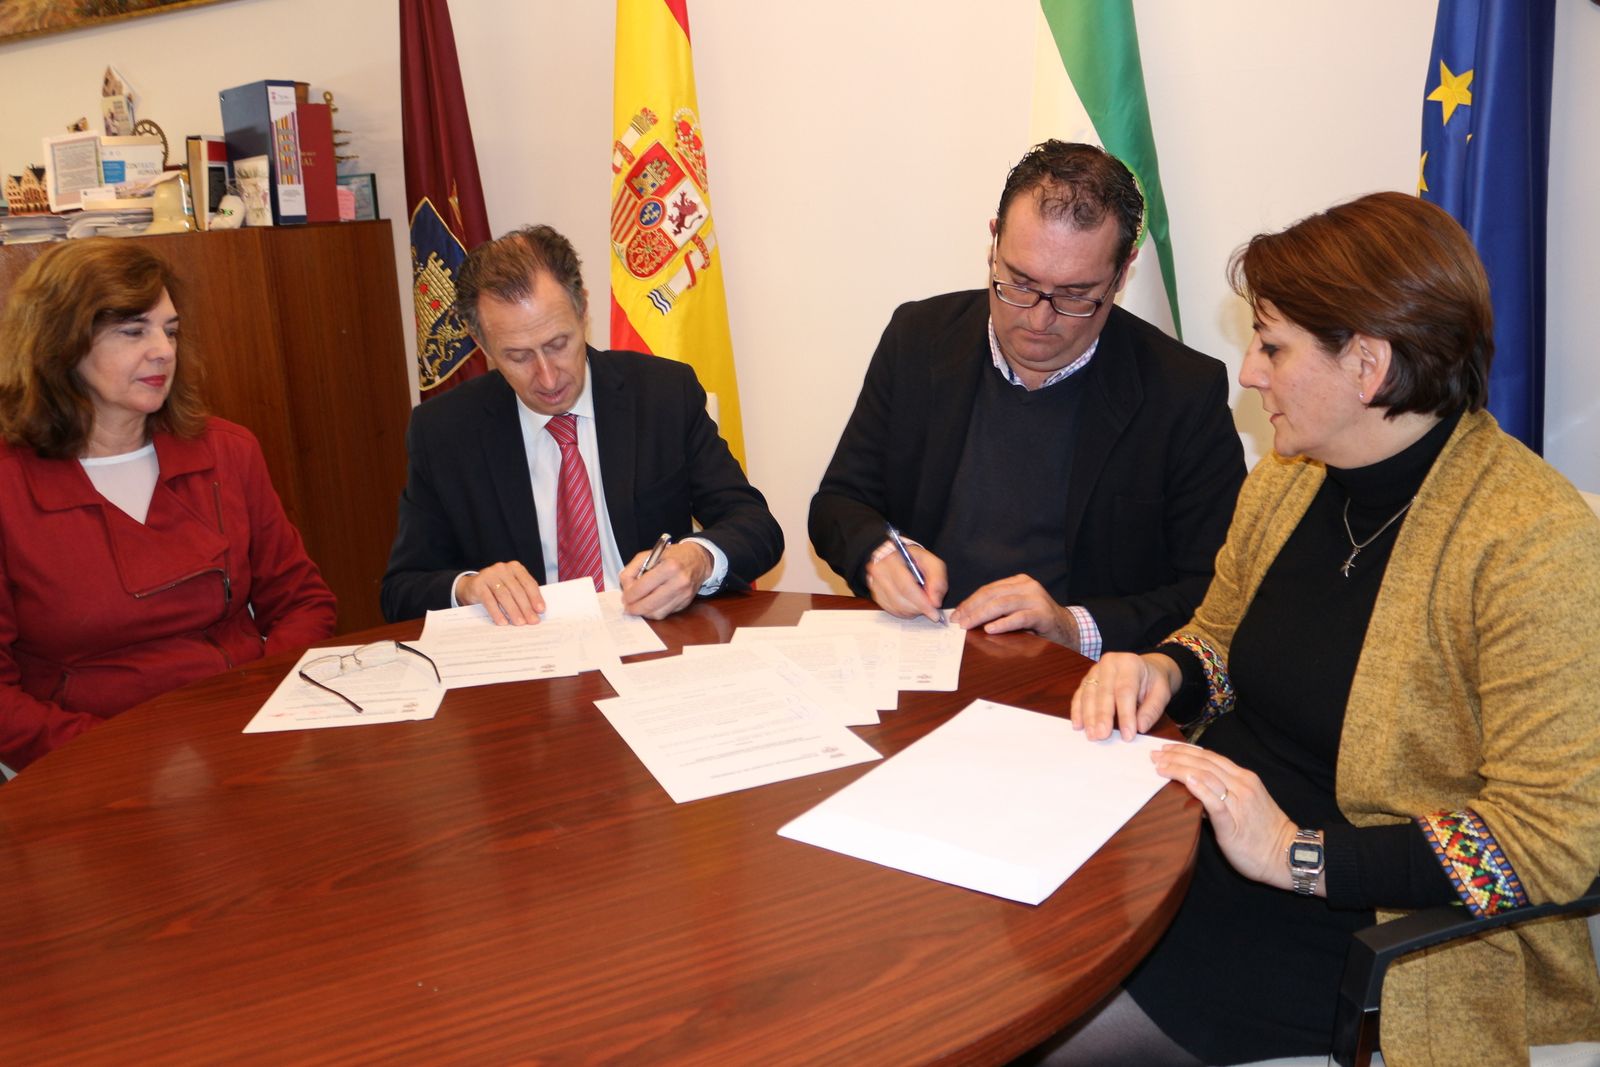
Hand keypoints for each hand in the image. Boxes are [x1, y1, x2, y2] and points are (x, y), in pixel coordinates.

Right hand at [458, 561, 543, 625]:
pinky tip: (502, 622)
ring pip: (504, 595)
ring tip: (519, 623)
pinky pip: (489, 600)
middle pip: (517, 590)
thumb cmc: (497, 588)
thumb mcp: (511, 587)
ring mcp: (489, 575)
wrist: (471, 586)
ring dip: (513, 611)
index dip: (535, 597)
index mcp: (515, 568)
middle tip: (532, 621)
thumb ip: (523, 594)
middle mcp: (502, 569)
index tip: (540, 610)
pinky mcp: (478, 584)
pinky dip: (497, 612)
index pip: (528, 583)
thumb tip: (536, 612)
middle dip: (526, 607)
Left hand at [620, 541, 712, 618]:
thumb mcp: (650, 554)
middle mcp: (679, 582)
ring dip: (644, 612)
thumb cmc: (673, 556)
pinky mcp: (685, 603)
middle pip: (650, 604)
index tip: (624, 597)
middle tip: (627, 607)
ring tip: (637, 606)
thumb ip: (632, 569)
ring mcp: (684, 594)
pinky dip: (654, 611)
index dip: (629, 595)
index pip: (643, 587)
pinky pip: (665, 613)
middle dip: (634, 608)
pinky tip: (650, 605)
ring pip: (657, 613)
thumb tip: (625, 587)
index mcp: (669, 567)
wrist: (698, 560)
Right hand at [864, 541, 947, 622]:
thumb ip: (937, 581)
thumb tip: (935, 602)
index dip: (921, 602)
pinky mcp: (876, 594)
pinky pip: (892, 610)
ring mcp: (875, 584)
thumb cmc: (917, 560)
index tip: (933, 612)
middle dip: (918, 608)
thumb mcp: (932, 563)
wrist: (901, 559)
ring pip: (896, 607)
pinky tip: (912, 605)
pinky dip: (905, 611)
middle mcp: (880, 571)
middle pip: (900, 599)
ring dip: (912, 610)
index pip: (906, 586)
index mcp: (893, 560)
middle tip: (931, 611)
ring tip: (922, 605)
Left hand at [949, 574, 1077, 646]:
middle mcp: (1027, 586)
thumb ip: (998, 609)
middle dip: (972, 608)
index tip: (957, 614)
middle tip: (959, 621)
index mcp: (1018, 582)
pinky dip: (1003, 623)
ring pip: (1003, 604)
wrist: (1068, 629)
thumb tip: (967, 617)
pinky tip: (990, 629)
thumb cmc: (1037, 622)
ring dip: (982, 615)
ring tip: (968, 625)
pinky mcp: (1043, 614)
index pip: (988, 589)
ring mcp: (1036, 599)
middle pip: (992, 595)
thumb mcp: (1016, 610)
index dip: (970, 601)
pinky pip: (1019, 617)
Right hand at [1069, 652, 1178, 739]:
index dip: (1125, 714)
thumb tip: (1140, 727)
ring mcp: (1095, 670)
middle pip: (1103, 692)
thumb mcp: (1162, 692)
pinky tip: (1078, 725)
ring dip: (1088, 716)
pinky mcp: (1087, 679)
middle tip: (1102, 736)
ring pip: (1088, 694)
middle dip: (1102, 716)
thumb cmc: (1152, 682)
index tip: (1128, 735)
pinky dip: (1077, 711)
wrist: (1145, 668)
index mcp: (1129, 663)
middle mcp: (1109, 663)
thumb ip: (1153, 709)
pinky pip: (1079, 695)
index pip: (1125, 690)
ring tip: (1092, 735)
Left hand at [1150, 744, 1302, 890]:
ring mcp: (1239, 802)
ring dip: (1180, 768)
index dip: (1186, 751)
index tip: (1167, 748)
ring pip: (1206, 776)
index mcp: (1243, 778)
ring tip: (1160, 765)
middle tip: (1155, 754)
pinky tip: (1186, 781)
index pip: (1209, 757)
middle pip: (1204, 763)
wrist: (1287, 854)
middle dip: (1176, 756)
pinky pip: (1215, 802)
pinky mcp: (1234, 822)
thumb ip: (1221, 794)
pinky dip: (1200, 789)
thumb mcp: (1243, 805)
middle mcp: (1242, 784)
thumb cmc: (1263, 833)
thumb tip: (1195, 790)